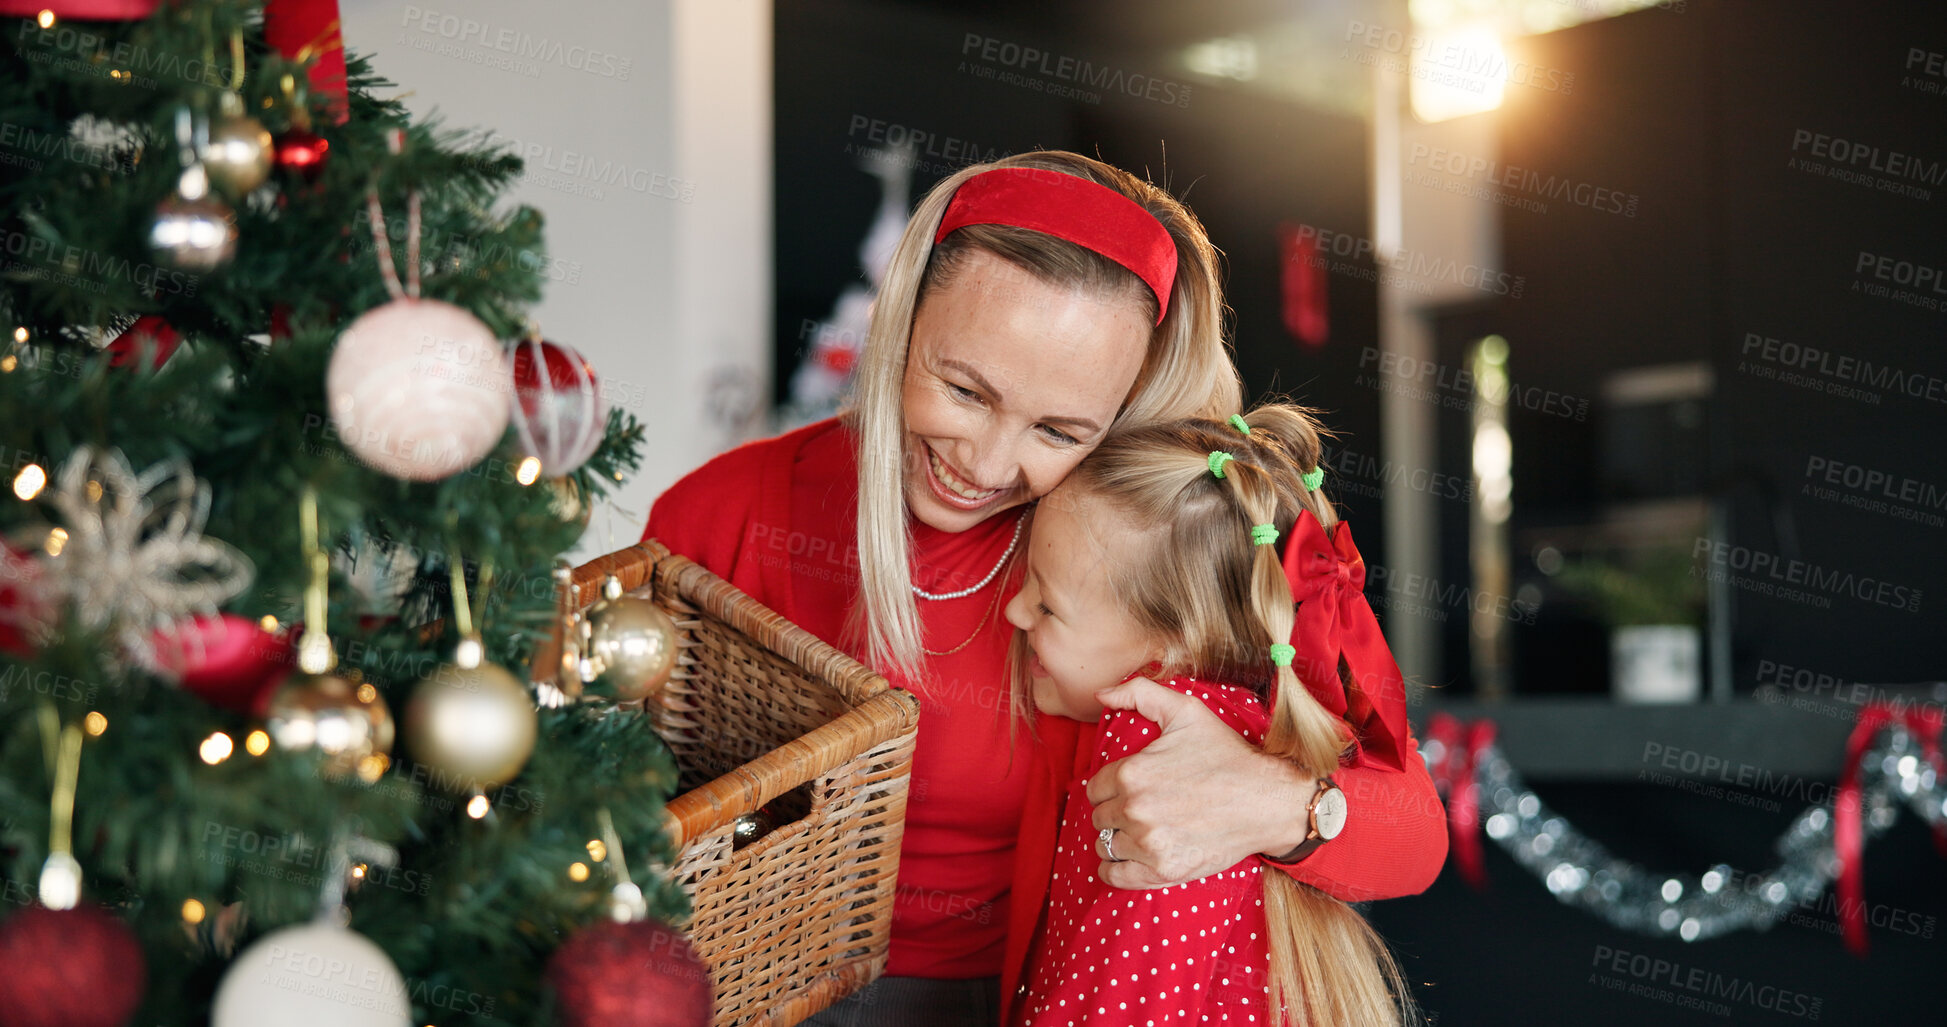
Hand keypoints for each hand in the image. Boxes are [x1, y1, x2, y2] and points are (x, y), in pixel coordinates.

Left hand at [1086, 677, 1315, 887]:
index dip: (1110, 787)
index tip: (1128, 788)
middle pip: (1099, 817)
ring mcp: (1148, 843)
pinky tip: (1125, 860)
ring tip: (1137, 832)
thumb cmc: (1226, 754)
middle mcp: (1134, 809)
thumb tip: (1100, 694)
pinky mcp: (1163, 870)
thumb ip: (1138, 693)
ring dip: (1117, 839)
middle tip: (1139, 808)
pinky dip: (1115, 870)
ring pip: (1105, 845)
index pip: (1095, 788)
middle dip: (1114, 811)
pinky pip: (1116, 877)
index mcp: (1131, 773)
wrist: (1267, 800)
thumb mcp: (1185, 711)